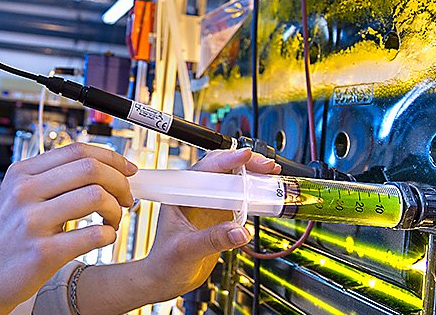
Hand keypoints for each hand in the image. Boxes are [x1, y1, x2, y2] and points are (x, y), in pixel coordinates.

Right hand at [0, 143, 136, 312]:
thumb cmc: (1, 242)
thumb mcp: (15, 199)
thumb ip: (49, 181)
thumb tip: (97, 168)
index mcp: (21, 174)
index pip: (77, 150)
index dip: (111, 157)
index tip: (127, 170)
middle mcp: (24, 192)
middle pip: (91, 169)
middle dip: (120, 182)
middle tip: (126, 198)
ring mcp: (32, 222)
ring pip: (96, 197)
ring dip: (116, 209)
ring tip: (112, 221)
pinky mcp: (42, 252)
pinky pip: (92, 235)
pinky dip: (108, 235)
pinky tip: (103, 238)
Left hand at [139, 148, 280, 300]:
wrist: (166, 279)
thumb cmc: (164, 263)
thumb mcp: (186, 250)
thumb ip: (212, 240)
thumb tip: (240, 231)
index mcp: (179, 195)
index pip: (204, 169)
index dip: (226, 160)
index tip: (245, 156)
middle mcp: (194, 195)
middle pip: (221, 168)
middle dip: (244, 162)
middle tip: (266, 166)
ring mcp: (208, 205)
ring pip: (232, 181)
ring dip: (251, 175)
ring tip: (271, 174)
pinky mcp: (219, 216)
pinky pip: (239, 199)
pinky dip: (253, 194)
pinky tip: (265, 193)